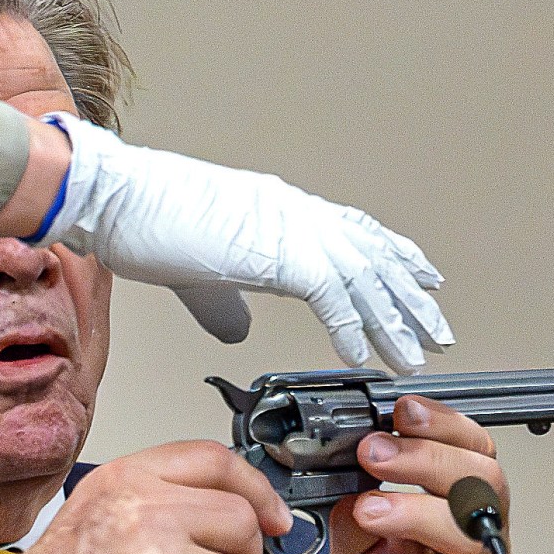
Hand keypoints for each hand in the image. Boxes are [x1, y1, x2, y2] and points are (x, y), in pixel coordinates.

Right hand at [34, 113, 451, 371]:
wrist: (116, 197)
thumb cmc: (140, 220)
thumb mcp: (194, 267)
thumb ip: (225, 301)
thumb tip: (239, 328)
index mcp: (278, 207)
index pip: (354, 231)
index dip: (393, 257)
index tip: (420, 278)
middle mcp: (295, 211)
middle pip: (373, 254)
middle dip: (409, 296)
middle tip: (436, 328)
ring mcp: (289, 228)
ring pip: (364, 277)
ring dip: (393, 320)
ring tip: (416, 353)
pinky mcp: (276, 251)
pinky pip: (332, 297)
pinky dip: (352, 329)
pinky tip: (363, 356)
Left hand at [331, 398, 508, 553]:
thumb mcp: (357, 552)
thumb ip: (351, 509)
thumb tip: (327, 467)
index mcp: (449, 515)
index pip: (468, 453)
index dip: (442, 425)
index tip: (400, 409)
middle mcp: (472, 544)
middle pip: (480, 482)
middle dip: (427, 457)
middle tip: (375, 453)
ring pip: (474, 534)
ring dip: (417, 511)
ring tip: (372, 511)